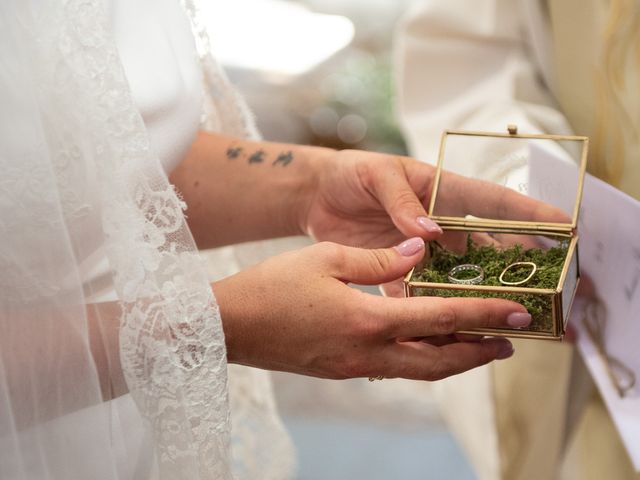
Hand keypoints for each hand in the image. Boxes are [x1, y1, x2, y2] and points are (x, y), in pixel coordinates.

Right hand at [213, 238, 532, 380]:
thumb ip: (379, 260)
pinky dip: (421, 361)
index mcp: (368, 320)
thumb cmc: (271, 286)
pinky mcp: (341, 370)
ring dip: (454, 360)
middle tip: (510, 340)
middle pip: (439, 360)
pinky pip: (393, 369)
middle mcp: (367, 352)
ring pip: (419, 371)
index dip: (483, 316)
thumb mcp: (326, 258)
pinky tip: (426, 347)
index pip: (440, 318)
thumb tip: (420, 252)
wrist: (229, 326)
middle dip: (478, 350)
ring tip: (479, 346)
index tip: (517, 315)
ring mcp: (354, 367)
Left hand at [303, 150, 568, 296]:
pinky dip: (432, 312)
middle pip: (488, 248)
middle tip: (545, 290)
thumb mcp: (377, 175)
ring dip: (480, 298)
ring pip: (460, 278)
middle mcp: (440, 225)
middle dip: (518, 268)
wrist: (317, 195)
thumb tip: (428, 231)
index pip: (494, 203)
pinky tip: (447, 331)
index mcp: (442, 192)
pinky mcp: (397, 270)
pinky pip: (420, 295)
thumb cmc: (351, 173)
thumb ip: (402, 201)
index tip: (565, 228)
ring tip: (504, 319)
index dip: (530, 216)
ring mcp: (422, 251)